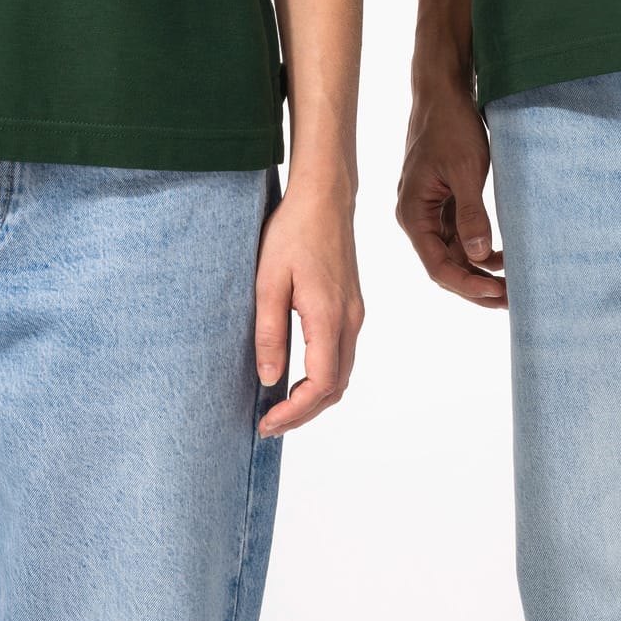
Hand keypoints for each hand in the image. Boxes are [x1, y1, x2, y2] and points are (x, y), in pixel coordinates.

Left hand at [252, 173, 363, 437]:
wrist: (324, 197)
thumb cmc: (293, 232)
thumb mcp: (268, 281)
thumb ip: (269, 332)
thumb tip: (269, 379)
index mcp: (329, 317)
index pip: (320, 384)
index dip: (294, 412)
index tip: (266, 422)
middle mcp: (350, 320)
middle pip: (335, 387)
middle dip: (303, 413)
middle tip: (268, 423)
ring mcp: (354, 313)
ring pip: (341, 373)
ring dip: (314, 397)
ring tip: (279, 406)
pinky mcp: (351, 305)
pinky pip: (341, 355)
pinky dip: (322, 377)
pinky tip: (296, 376)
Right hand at [396, 83, 506, 305]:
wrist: (444, 91)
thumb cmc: (450, 126)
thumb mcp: (465, 170)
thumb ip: (471, 215)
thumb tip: (478, 256)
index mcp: (413, 213)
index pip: (437, 266)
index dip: (467, 285)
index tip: (497, 292)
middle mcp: (417, 216)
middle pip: (444, 266)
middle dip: (476, 285)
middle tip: (512, 300)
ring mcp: (430, 210)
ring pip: (454, 253)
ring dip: (479, 270)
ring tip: (512, 284)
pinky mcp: (443, 201)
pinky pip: (459, 235)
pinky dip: (479, 248)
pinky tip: (502, 256)